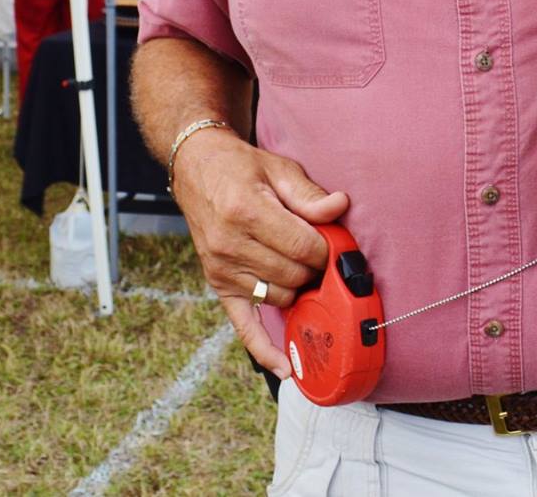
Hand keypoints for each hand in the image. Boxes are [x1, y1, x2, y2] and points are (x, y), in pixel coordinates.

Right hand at [169, 127, 350, 377]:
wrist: (196, 169)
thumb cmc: (242, 168)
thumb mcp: (278, 168)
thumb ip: (309, 195)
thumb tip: (339, 208)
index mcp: (246, 212)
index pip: (304, 248)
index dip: (327, 250)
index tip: (333, 244)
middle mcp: (229, 245)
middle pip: (295, 275)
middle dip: (316, 269)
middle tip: (322, 256)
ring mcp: (221, 269)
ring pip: (280, 297)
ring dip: (300, 289)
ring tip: (304, 271)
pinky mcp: (218, 285)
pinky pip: (244, 326)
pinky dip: (264, 350)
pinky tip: (285, 368)